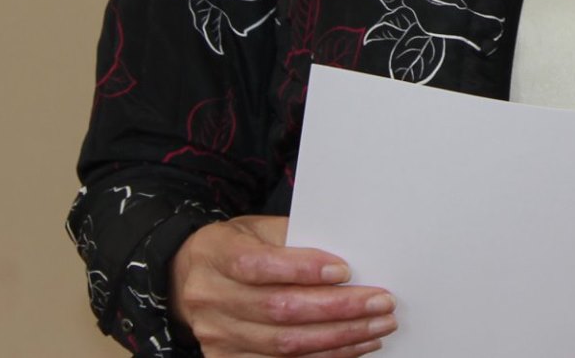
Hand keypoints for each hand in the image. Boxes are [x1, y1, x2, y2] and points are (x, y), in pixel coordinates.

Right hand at [170, 215, 394, 356]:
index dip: (303, 269)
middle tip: (382, 303)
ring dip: (339, 338)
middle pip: (278, 310)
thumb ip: (297, 240)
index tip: (345, 270)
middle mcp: (210, 298)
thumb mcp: (260, 228)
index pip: (258, 265)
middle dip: (338, 309)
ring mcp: (216, 335)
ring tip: (377, 327)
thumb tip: (350, 259)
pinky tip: (353, 346)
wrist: (192, 276)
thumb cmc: (239, 246)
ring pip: (283, 345)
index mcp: (216, 255)